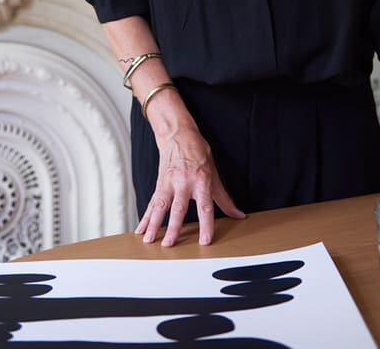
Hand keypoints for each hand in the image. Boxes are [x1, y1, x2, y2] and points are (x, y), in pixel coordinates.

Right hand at [135, 124, 244, 246]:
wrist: (178, 134)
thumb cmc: (197, 152)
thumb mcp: (214, 173)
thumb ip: (224, 198)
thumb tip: (238, 214)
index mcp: (200, 181)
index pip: (205, 207)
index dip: (206, 224)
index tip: (205, 240)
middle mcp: (183, 183)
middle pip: (178, 208)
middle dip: (173, 227)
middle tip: (169, 244)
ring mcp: (169, 183)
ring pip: (160, 206)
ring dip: (153, 224)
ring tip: (149, 239)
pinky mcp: (159, 185)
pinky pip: (152, 203)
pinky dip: (145, 217)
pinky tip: (140, 229)